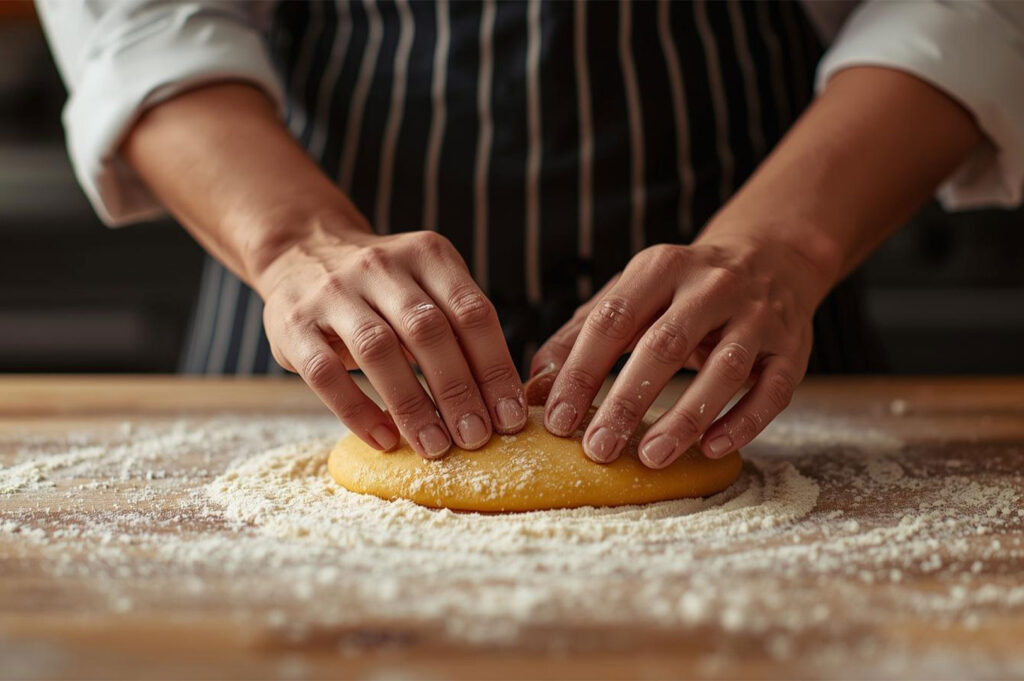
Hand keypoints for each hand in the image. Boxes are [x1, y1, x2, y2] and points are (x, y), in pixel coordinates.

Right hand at [256, 226, 526, 457]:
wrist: (300, 250)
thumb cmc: (382, 287)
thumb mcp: (425, 284)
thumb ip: (460, 327)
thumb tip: (504, 400)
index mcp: (427, 255)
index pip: (472, 312)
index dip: (495, 367)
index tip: (511, 417)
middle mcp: (380, 266)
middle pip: (428, 331)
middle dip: (458, 390)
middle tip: (476, 438)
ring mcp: (333, 293)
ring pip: (378, 350)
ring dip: (412, 405)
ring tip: (435, 447)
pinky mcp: (294, 324)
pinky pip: (326, 373)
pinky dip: (357, 411)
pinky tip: (384, 439)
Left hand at [530, 233, 827, 467]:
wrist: (771, 258)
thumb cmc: (683, 289)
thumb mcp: (631, 294)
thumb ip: (579, 337)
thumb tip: (534, 389)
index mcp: (660, 268)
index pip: (612, 320)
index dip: (582, 371)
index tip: (558, 420)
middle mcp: (711, 286)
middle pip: (664, 345)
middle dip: (626, 401)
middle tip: (597, 449)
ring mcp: (756, 316)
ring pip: (724, 369)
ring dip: (686, 416)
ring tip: (650, 456)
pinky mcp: (791, 349)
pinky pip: (772, 389)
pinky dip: (743, 421)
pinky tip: (712, 448)